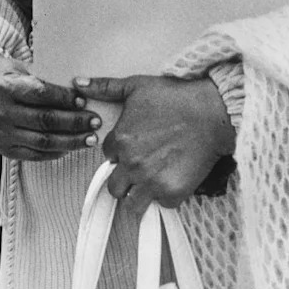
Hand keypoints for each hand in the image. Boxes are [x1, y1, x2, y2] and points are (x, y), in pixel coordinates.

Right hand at [0, 53, 100, 160]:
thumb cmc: (8, 76)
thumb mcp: (22, 68)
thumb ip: (44, 80)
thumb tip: (81, 91)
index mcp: (3, 87)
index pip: (40, 93)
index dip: (64, 98)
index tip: (83, 99)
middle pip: (44, 120)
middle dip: (74, 122)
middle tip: (94, 121)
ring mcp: (1, 132)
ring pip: (43, 141)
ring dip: (71, 141)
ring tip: (90, 138)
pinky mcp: (4, 148)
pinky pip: (36, 154)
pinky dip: (57, 151)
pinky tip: (72, 146)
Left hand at [77, 75, 234, 215]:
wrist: (211, 113)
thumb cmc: (174, 97)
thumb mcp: (136, 86)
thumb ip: (105, 87)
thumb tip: (78, 82)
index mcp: (120, 140)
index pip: (108, 156)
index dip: (120, 151)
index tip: (135, 146)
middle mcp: (132, 164)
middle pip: (114, 186)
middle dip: (124, 178)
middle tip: (141, 168)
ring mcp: (152, 181)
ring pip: (132, 204)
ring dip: (139, 194)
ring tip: (153, 180)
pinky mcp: (172, 193)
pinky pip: (161, 205)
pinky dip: (165, 197)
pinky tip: (172, 179)